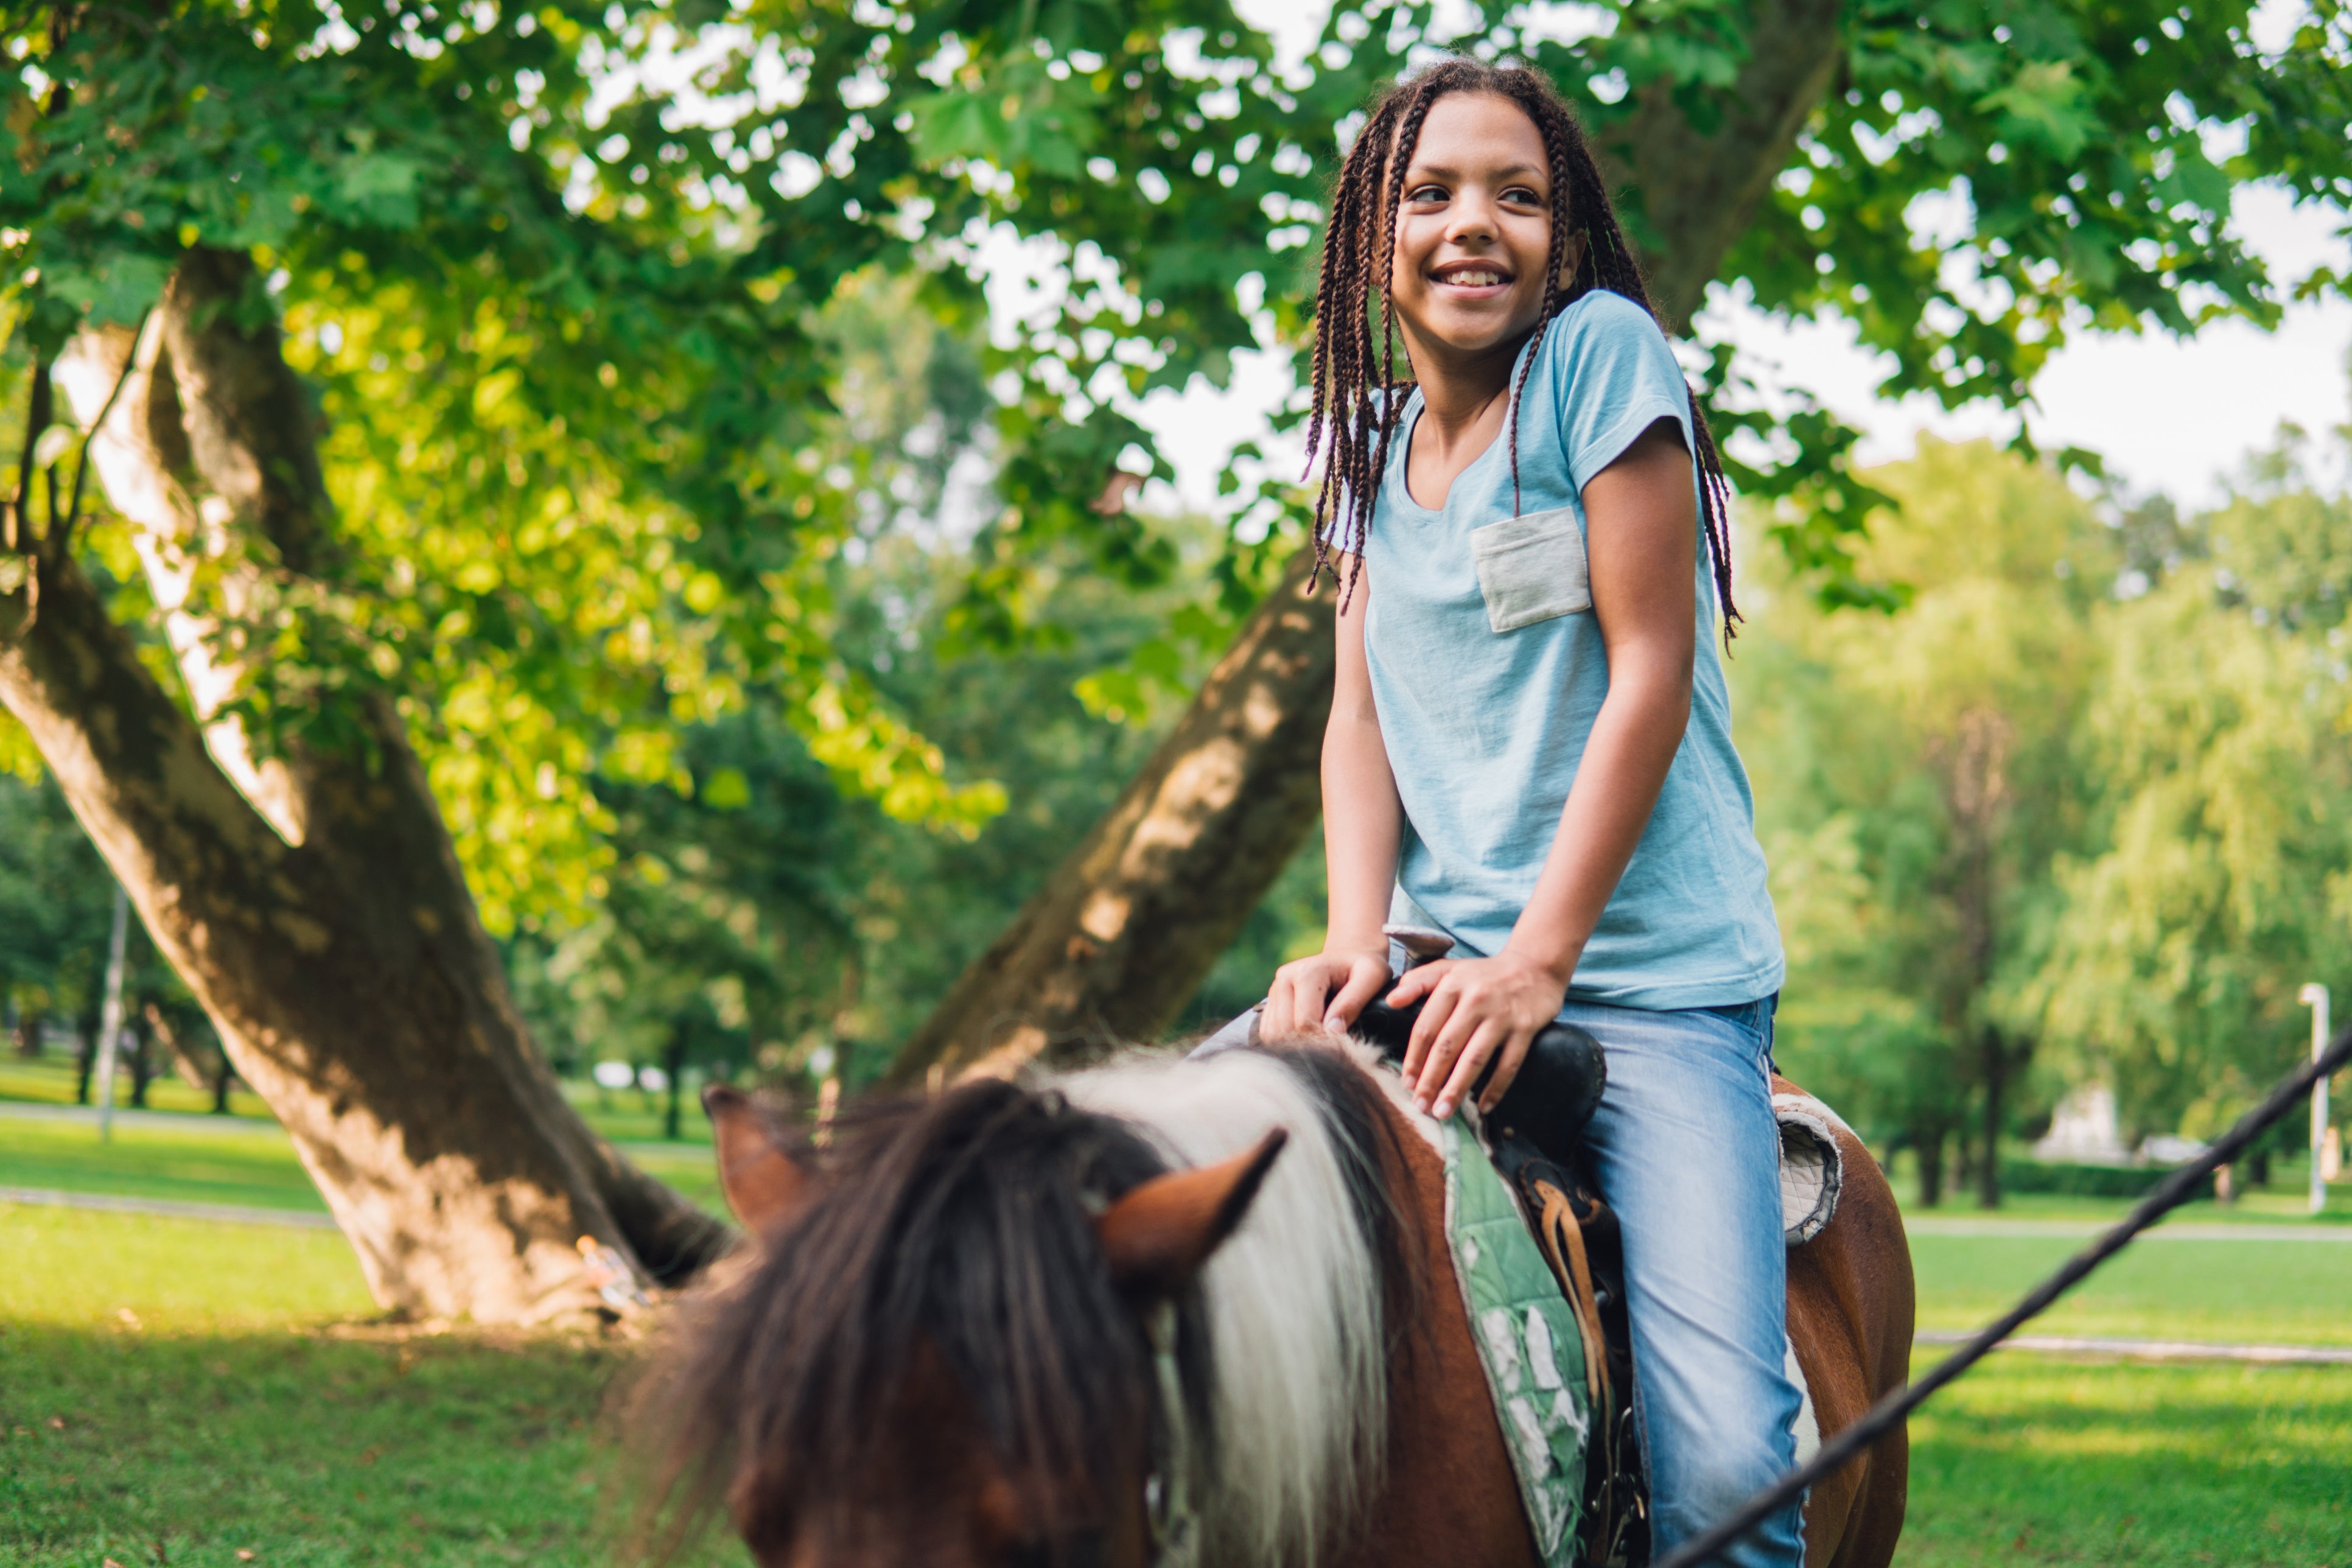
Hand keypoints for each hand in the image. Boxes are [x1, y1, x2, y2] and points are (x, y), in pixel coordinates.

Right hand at [1262, 946, 1392, 1039]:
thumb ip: (1353, 1002)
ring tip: (1321, 1045)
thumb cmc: (1363, 968)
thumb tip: (1333, 1031)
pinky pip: (1268, 1032)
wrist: (1349, 956)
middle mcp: (1285, 978)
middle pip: (1285, 1030)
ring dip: (1294, 1046)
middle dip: (1308, 1046)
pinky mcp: (1271, 1000)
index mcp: (1307, 972)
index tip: (1343, 1046)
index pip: (1305, 1022)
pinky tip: (1306, 1040)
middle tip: (1332, 1050)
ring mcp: (1275, 989)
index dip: (1323, 1041)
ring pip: (1273, 1034)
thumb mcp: (1372, 977)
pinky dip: (1285, 1043)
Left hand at [1389, 950, 1569, 1118]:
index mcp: (1452, 985)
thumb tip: (1391, 1000)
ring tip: (1443, 1111)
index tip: (1407, 1083)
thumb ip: (1419, 981)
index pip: (1426, 1028)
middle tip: (1420, 1106)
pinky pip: (1509, 1064)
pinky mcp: (1525, 1028)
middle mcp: (1475, 1000)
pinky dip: (1496, 1088)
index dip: (1414, 1058)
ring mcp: (1501, 1015)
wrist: (1535, 965)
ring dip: (1457, 1089)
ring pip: (1474, 1059)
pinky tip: (1484, 1106)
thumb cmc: (1485, 973)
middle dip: (1431, 1080)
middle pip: (1447, 1047)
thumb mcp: (1450, 968)